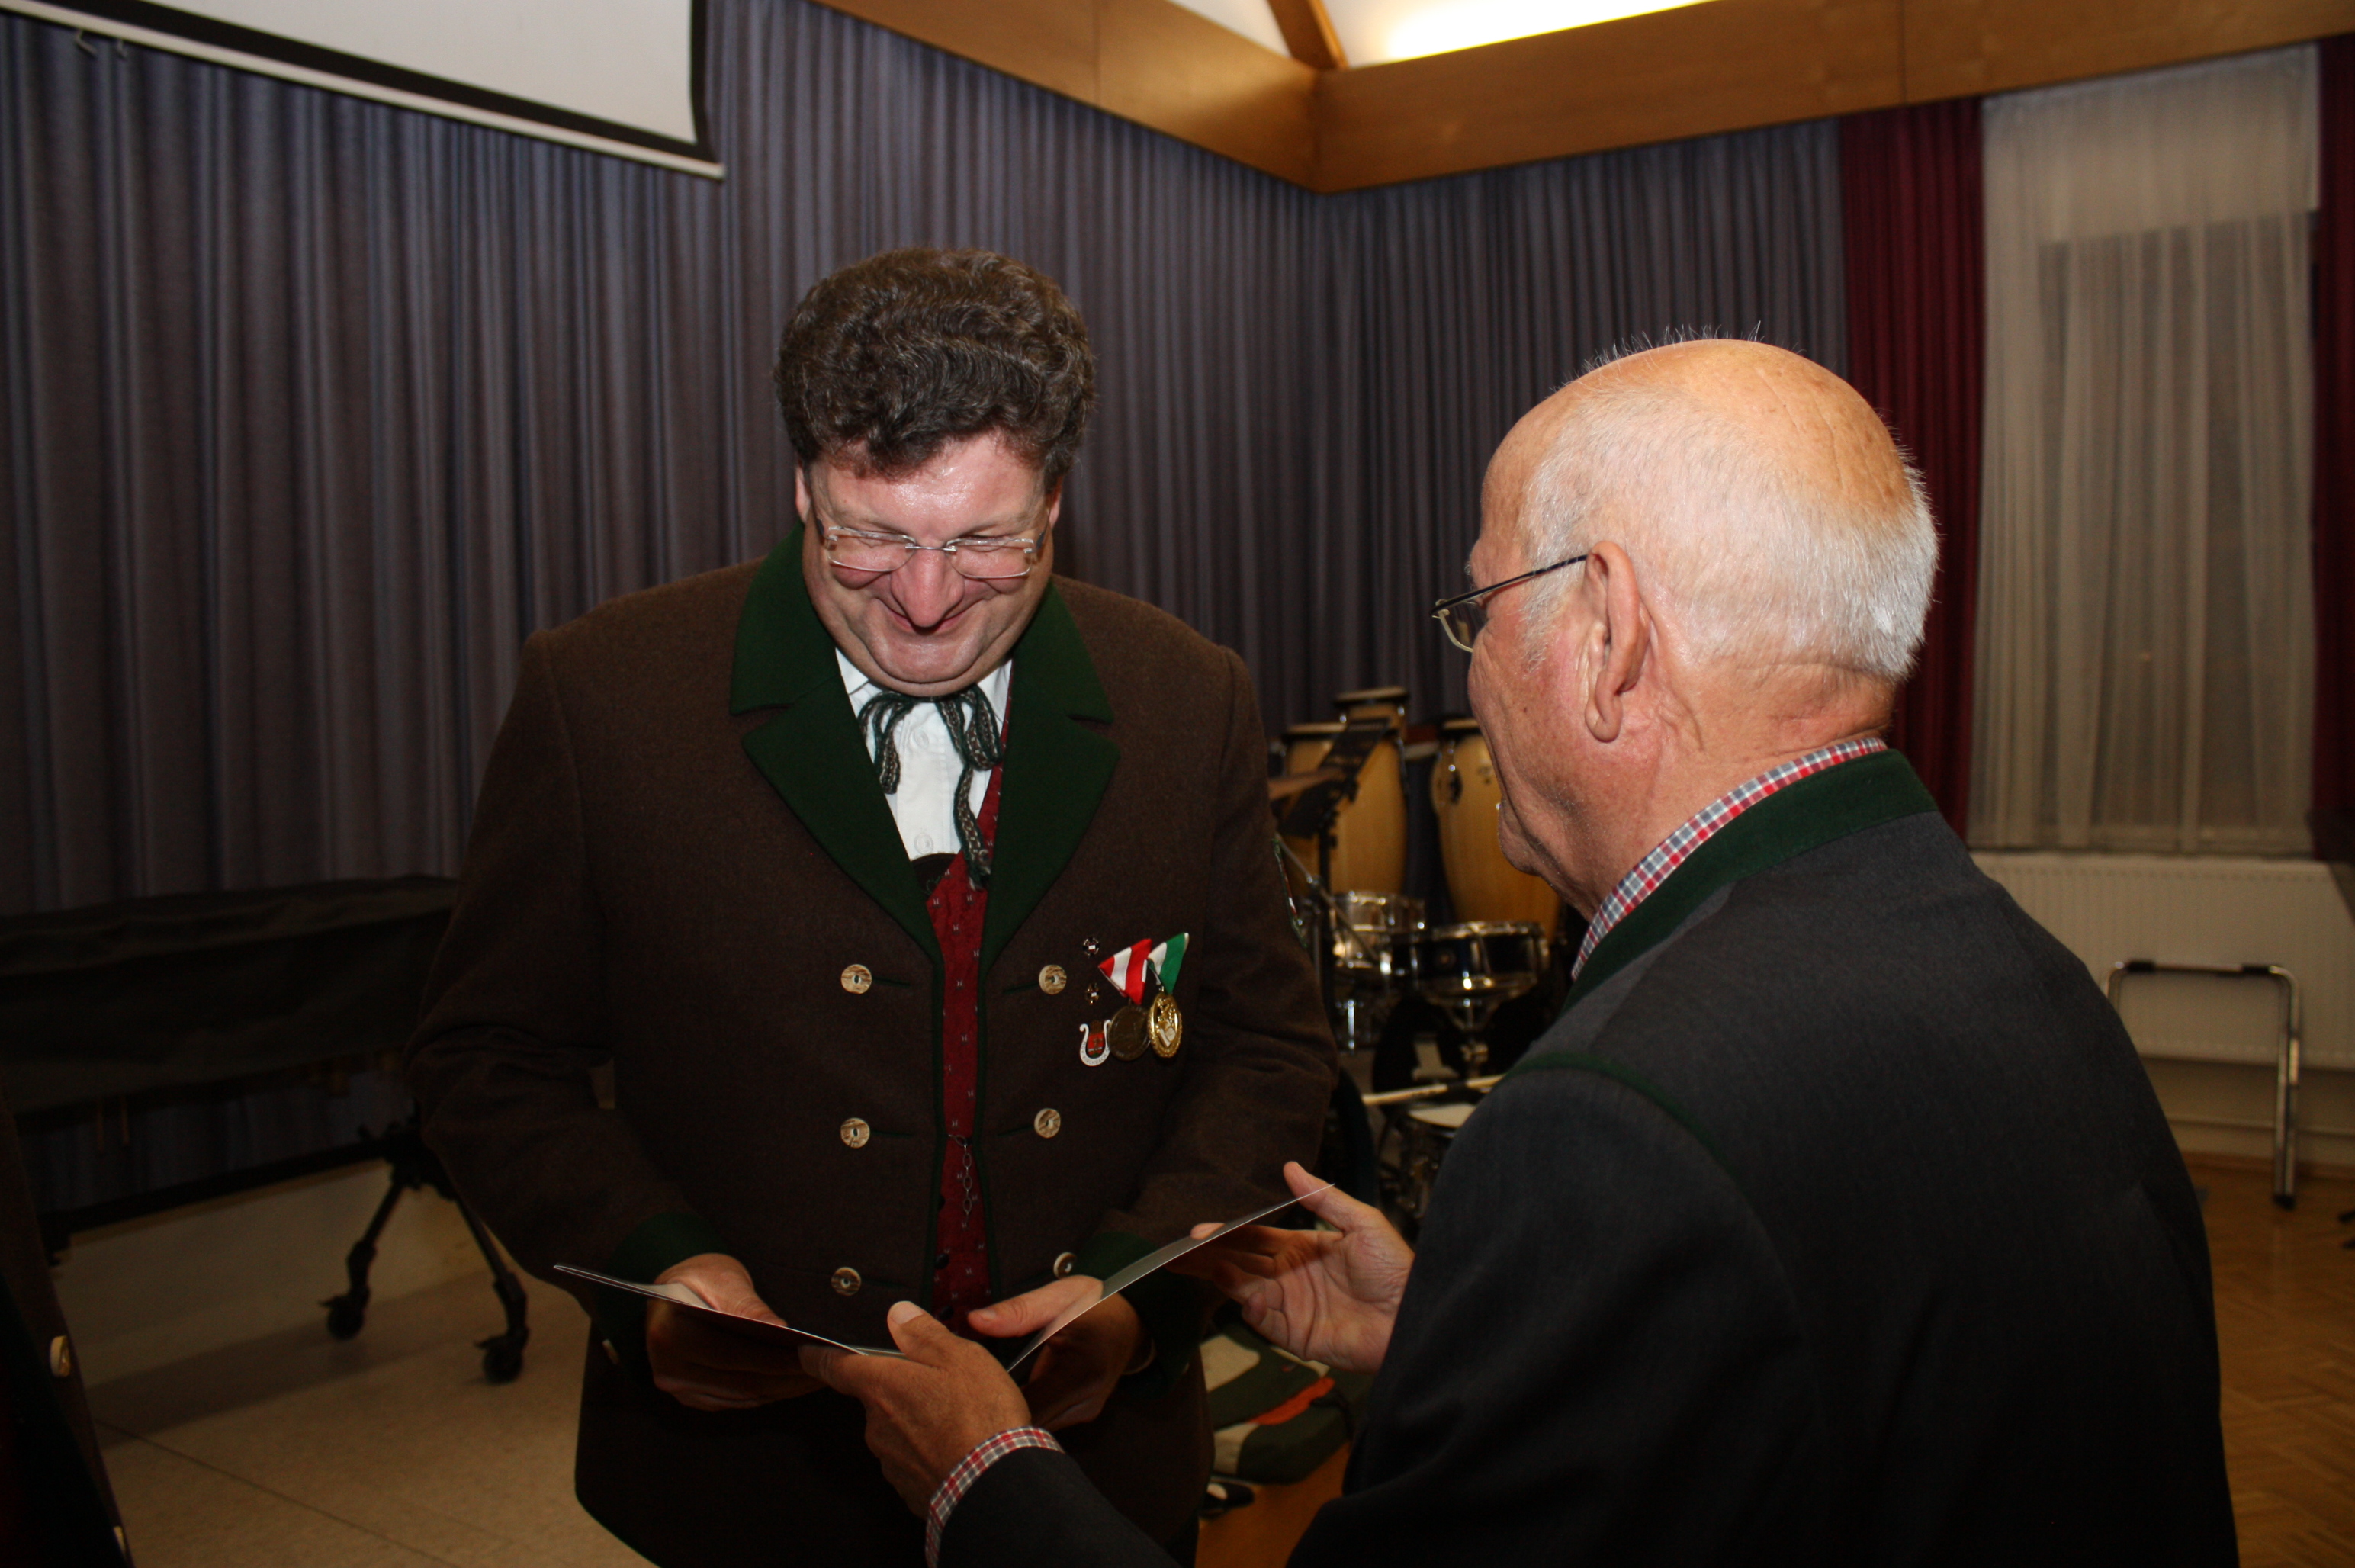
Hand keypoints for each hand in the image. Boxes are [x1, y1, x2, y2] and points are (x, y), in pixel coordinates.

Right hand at [646, 1253, 824, 1410]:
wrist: (675, 1294)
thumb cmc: (701, 1278)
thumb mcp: (723, 1279)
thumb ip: (748, 1306)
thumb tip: (780, 1330)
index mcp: (669, 1334)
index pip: (732, 1354)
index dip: (776, 1358)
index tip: (813, 1353)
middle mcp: (667, 1368)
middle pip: (740, 1382)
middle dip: (789, 1376)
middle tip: (826, 1367)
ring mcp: (677, 1387)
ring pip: (742, 1397)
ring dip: (784, 1389)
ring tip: (819, 1375)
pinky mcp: (690, 1397)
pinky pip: (736, 1401)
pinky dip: (768, 1393)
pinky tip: (794, 1383)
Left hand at [803, 1301, 1035, 1511]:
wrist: (994, 1483)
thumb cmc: (979, 1417)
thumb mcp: (960, 1357)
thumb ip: (924, 1334)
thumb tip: (898, 1314)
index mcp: (882, 1386)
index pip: (835, 1367)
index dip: (818, 1357)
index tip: (807, 1352)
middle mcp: (876, 1425)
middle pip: (876, 1399)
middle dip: (898, 1391)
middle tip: (937, 1387)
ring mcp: (890, 1460)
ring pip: (895, 1430)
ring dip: (916, 1422)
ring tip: (958, 1420)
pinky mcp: (907, 1488)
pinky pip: (911, 1460)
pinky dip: (927, 1452)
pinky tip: (957, 1448)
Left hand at [970, 1277, 1144, 1430]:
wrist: (1132, 1317)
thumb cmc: (1097, 1302)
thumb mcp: (1059, 1297)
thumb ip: (1018, 1311)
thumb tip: (976, 1320)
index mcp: (1083, 1372)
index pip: (1027, 1405)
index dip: (993, 1400)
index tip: (966, 1386)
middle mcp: (1087, 1401)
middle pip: (1029, 1422)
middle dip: (997, 1409)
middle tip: (965, 1391)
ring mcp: (1086, 1412)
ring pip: (1034, 1425)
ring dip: (1010, 1410)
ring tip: (983, 1391)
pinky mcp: (1081, 1414)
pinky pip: (1044, 1418)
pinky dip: (1024, 1407)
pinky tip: (1007, 1391)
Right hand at [1171, 1161, 1411, 1373]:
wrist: (1413, 1316)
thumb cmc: (1396, 1269)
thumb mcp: (1362, 1223)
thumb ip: (1323, 1198)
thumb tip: (1291, 1167)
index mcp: (1304, 1249)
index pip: (1255, 1240)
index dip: (1228, 1234)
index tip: (1200, 1230)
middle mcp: (1292, 1277)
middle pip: (1241, 1265)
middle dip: (1211, 1257)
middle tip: (1181, 1251)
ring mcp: (1293, 1307)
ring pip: (1246, 1290)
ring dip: (1225, 1279)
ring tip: (1208, 1264)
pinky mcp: (1298, 1335)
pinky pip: (1265, 1322)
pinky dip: (1251, 1308)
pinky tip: (1245, 1293)